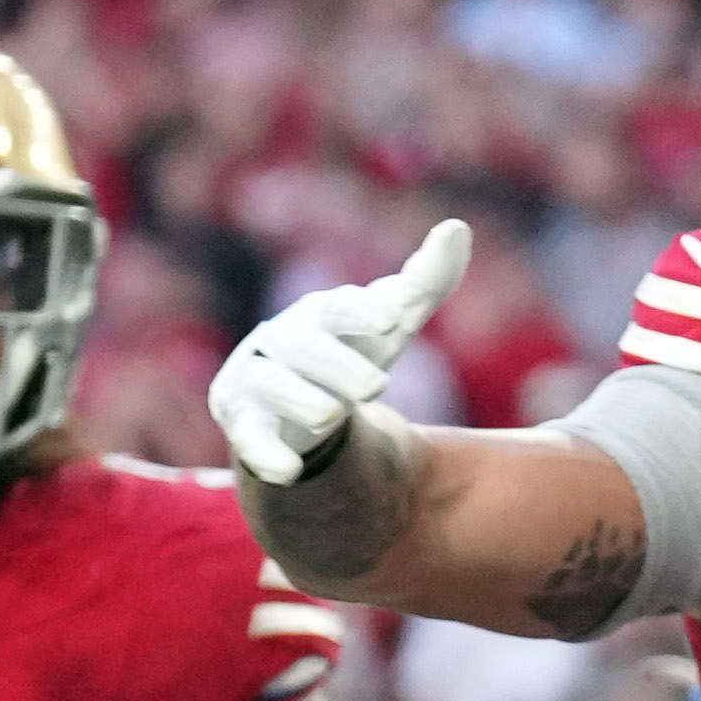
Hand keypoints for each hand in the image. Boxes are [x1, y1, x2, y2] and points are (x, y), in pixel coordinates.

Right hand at [210, 217, 468, 487]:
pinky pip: (248, 439)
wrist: (305, 413)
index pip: (335, 308)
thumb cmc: (351, 355)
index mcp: (318, 315)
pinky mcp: (242, 425)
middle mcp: (279, 342)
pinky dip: (265, 454)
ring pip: (267, 386)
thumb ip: (424, 282)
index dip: (359, 312)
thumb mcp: (391, 325)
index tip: (392, 319)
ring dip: (300, 400)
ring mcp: (255, 382)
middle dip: (334, 362)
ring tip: (329, 416)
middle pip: (300, 345)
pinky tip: (289, 471)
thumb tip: (457, 228)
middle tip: (373, 386)